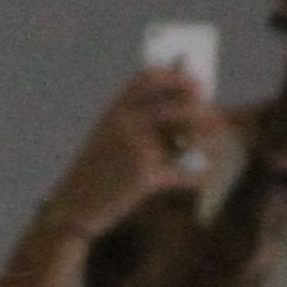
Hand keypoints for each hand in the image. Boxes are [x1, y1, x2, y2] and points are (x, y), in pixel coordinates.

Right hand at [46, 65, 227, 237]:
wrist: (72, 209)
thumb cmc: (95, 174)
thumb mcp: (107, 138)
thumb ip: (137, 120)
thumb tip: (183, 107)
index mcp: (114, 110)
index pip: (150, 76)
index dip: (177, 76)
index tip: (195, 83)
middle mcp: (125, 123)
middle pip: (178, 104)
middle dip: (201, 109)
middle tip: (214, 116)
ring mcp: (135, 149)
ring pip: (185, 135)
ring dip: (205, 138)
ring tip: (214, 144)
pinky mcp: (143, 177)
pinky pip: (181, 172)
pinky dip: (196, 176)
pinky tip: (204, 176)